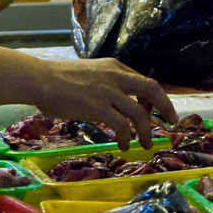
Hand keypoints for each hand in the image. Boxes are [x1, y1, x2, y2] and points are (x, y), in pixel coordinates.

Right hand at [37, 57, 177, 150]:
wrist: (40, 79)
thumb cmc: (58, 79)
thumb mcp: (90, 74)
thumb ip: (105, 85)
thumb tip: (115, 103)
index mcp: (114, 67)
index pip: (143, 80)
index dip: (154, 98)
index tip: (155, 111)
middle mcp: (115, 76)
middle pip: (152, 89)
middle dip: (166, 107)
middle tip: (172, 121)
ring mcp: (107, 91)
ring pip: (139, 113)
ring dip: (146, 131)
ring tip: (145, 144)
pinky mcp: (97, 107)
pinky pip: (122, 126)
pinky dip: (126, 137)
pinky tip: (123, 145)